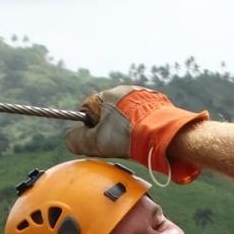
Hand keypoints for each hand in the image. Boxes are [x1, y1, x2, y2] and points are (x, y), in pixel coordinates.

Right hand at [64, 85, 207, 183]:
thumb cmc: (128, 136)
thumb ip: (77, 140)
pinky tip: (147, 135)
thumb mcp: (96, 142)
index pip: (89, 108)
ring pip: (129, 112)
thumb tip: (69, 139)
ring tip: (134, 139)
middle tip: (118, 141)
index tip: (99, 137)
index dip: (91, 125)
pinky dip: (144, 123)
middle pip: (110, 110)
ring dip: (128, 124)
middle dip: (111, 125)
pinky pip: (146, 113)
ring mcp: (145, 95)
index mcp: (108, 95)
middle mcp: (126, 90)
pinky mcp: (160, 103)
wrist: (165, 134)